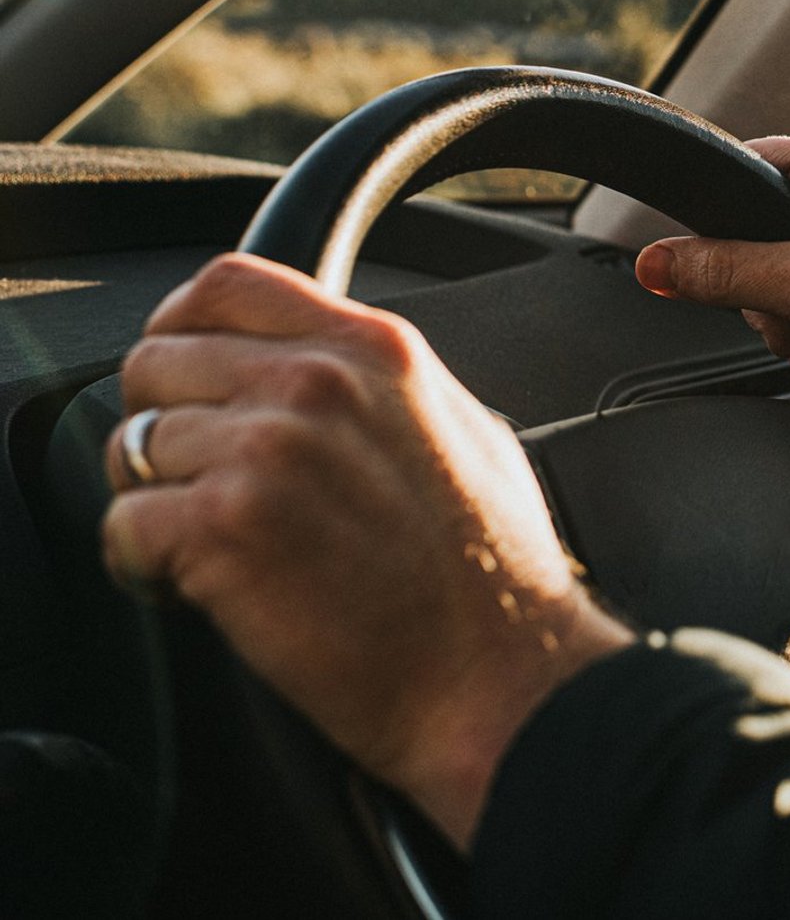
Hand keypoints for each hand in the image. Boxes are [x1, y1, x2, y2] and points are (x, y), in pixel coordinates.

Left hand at [100, 254, 633, 849]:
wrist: (498, 673)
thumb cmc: (495, 575)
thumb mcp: (465, 428)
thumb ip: (382, 383)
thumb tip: (321, 370)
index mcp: (377, 348)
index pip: (228, 283)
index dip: (184, 328)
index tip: (187, 377)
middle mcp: (316, 383)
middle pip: (158, 361)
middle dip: (165, 427)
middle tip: (206, 485)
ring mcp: (267, 451)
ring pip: (131, 448)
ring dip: (158, 503)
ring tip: (216, 547)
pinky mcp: (225, 529)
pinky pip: (122, 524)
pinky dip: (144, 565)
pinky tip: (202, 587)